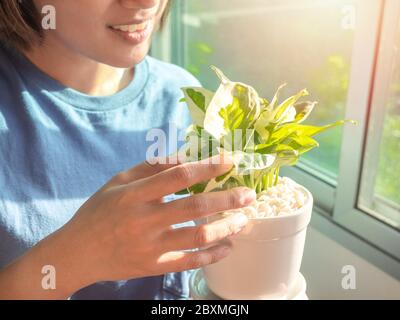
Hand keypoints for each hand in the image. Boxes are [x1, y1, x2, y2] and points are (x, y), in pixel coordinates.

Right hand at [60, 156, 255, 286]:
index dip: (207, 167)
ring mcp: (150, 246)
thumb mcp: (118, 181)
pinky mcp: (153, 266)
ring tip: (245, 219)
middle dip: (227, 199)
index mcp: (134, 194)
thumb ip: (151, 168)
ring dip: (226, 227)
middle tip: (249, 194)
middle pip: (195, 206)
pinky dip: (212, 255)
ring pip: (198, 235)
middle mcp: (144, 220)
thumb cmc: (99, 211)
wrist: (78, 252)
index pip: (178, 176)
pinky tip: (228, 247)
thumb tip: (184, 154)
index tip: (230, 161)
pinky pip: (189, 261)